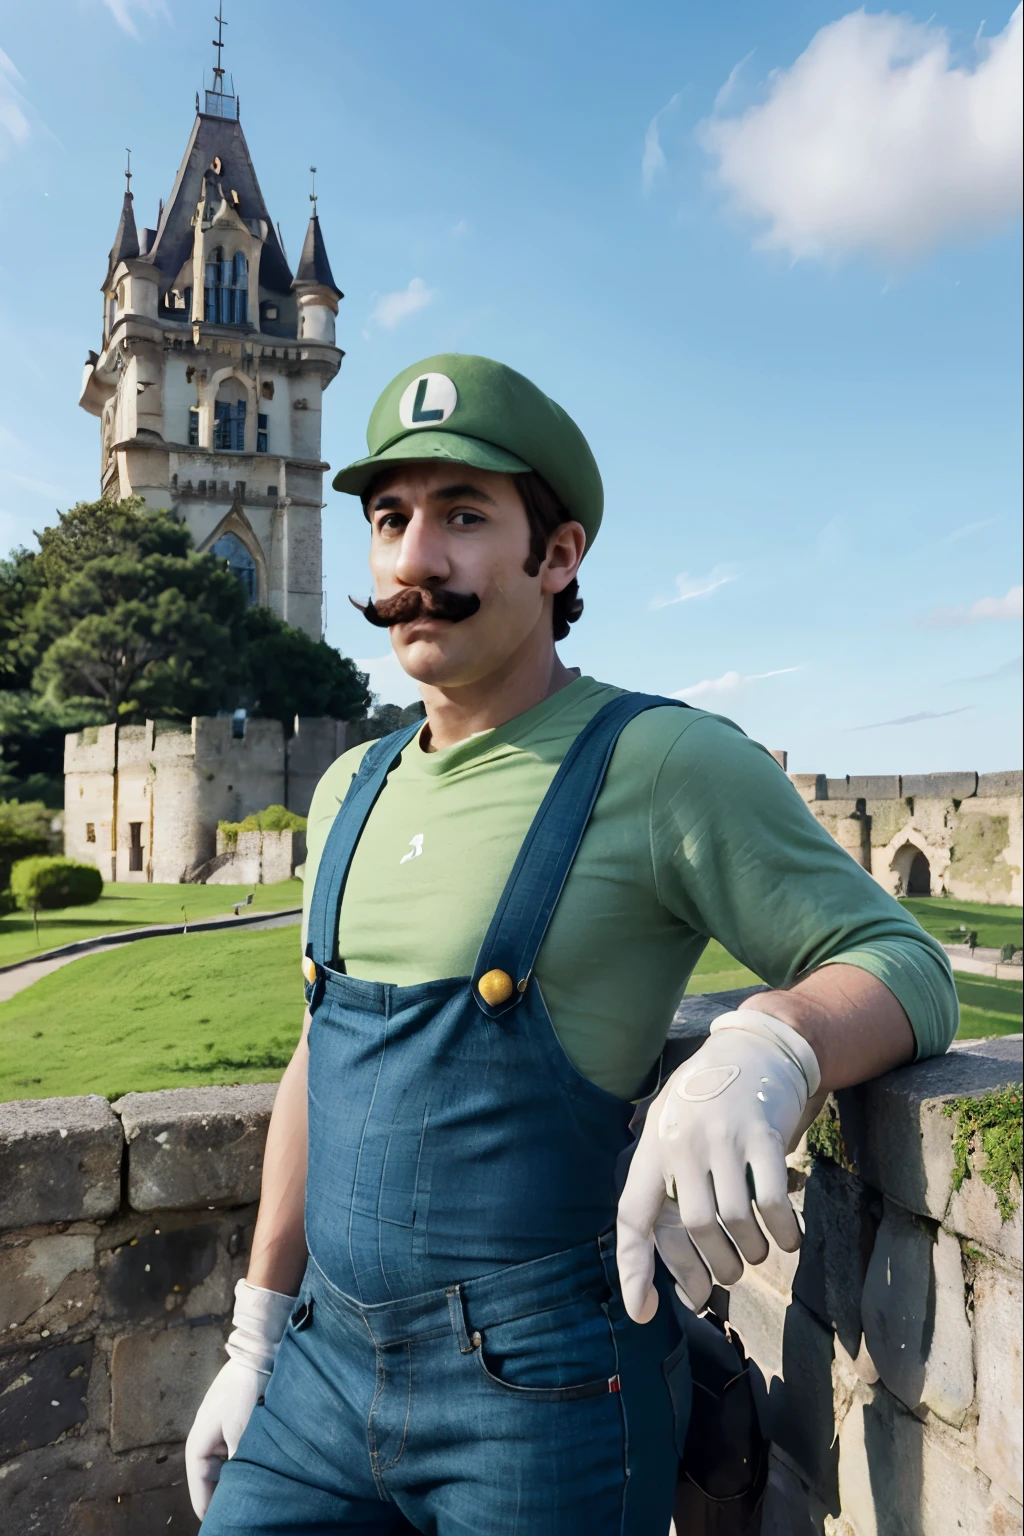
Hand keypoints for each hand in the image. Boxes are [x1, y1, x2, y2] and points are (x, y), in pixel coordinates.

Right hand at [185, 1279, 297, 1519]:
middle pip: (212, 1482)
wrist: (260, 1350)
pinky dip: (245, 1464)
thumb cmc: (247, 1391)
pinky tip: (262, 1473)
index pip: (200, 1492)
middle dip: (226, 1498)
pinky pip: (236, 1453)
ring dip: (238, 1480)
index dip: (211, 1512)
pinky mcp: (236, 1422)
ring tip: (254, 1500)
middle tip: (243, 1516)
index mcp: (198, 1446)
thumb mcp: (242, 1435)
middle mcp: (205, 1440)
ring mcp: (220, 1430)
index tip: (223, 1527)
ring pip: (226, 1468)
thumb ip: (237, 1466)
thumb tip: (238, 1495)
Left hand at [616, 1010, 819, 1321]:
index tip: (643, 1312)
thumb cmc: (711, 1101)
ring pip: (735, 1221)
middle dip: (718, 1266)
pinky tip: (788, 1237)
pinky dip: (784, 1232)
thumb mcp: (675, 1131)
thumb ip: (674, 1198)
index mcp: (654, 1147)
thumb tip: (688, 1289)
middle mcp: (682, 1142)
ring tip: (758, 1250)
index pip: (633, 1216)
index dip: (634, 1269)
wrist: (756, 1046)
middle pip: (695, 1229)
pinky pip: (772, 1201)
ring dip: (752, 1251)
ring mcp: (723, 1136)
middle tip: (732, 1270)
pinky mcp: (764, 1134)